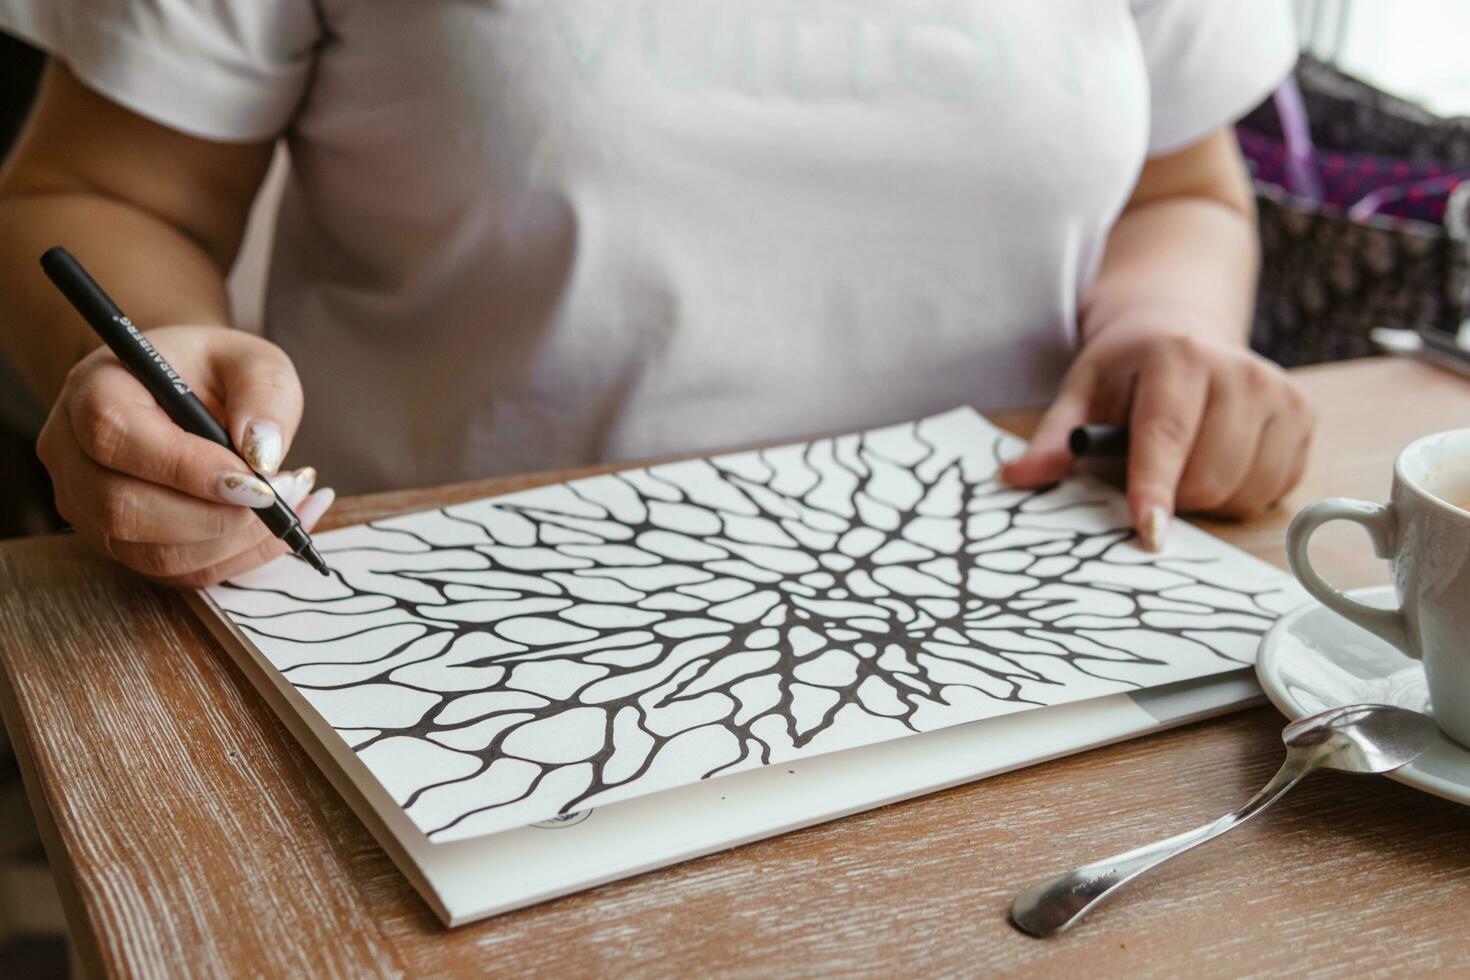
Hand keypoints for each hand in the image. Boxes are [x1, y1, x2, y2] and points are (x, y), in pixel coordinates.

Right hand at [37, 325, 334, 586]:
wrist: (182, 392)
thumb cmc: (212, 371)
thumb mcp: (251, 361)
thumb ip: (263, 394)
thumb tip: (263, 453)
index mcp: (94, 390)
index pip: (118, 436)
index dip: (188, 468)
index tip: (256, 481)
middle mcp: (73, 454)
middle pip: (124, 509)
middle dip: (217, 517)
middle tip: (284, 496)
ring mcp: (88, 507)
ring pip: (153, 553)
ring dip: (234, 543)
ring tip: (292, 507)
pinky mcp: (118, 544)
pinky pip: (175, 572)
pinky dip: (236, 558)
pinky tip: (279, 529)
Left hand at [1000, 328, 1315, 549]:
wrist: (1182, 326)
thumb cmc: (1127, 369)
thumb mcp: (1081, 392)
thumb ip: (1053, 439)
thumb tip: (1013, 478)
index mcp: (1177, 360)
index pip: (1167, 435)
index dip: (1156, 488)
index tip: (1149, 533)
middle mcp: (1239, 372)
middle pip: (1208, 477)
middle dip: (1172, 496)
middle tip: (1149, 470)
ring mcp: (1281, 395)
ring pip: (1242, 491)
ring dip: (1205, 497)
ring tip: (1184, 458)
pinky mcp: (1304, 418)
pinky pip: (1271, 491)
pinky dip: (1239, 492)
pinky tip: (1219, 457)